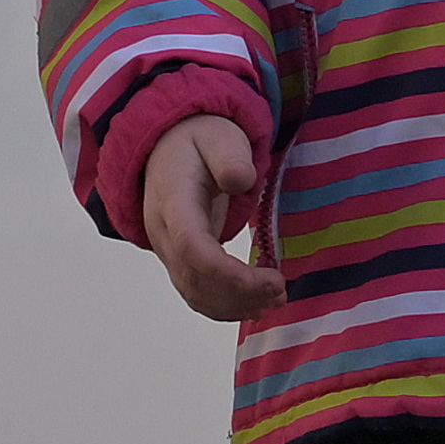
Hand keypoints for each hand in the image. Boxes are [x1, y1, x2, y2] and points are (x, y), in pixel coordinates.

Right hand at [141, 115, 287, 323]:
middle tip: (281, 291)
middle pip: (194, 278)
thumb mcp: (218, 137)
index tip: (268, 278)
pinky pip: (195, 292)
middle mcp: (164, 231)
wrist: (168, 147)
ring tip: (275, 301)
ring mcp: (168, 248)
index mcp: (172, 199)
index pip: (192, 247)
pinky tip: (254, 306)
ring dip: (234, 305)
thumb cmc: (198, 141)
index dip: (227, 273)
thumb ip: (229, 157)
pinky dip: (224, 306)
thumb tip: (241, 180)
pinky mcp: (180, 258)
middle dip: (239, 293)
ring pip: (193, 292)